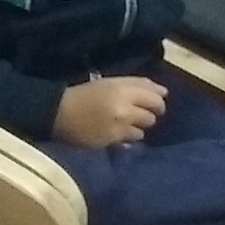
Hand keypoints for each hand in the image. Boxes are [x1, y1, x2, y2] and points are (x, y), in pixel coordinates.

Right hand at [52, 75, 167, 148]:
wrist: (60, 113)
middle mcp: (124, 109)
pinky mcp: (111, 142)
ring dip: (137, 128)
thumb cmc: (87, 94)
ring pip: (142, 132)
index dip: (158, 102)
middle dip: (148, 115)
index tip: (155, 105)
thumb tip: (164, 92)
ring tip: (124, 125)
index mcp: (124, 90)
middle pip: (152, 116)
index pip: (156, 99)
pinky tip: (117, 133)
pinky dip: (126, 138)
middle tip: (138, 115)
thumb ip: (138, 85)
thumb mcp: (112, 82)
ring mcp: (118, 127)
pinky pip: (129, 142)